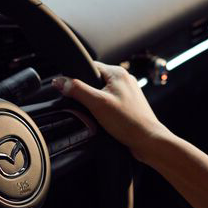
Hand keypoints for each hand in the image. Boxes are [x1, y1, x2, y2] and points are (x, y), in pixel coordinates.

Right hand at [53, 61, 169, 162]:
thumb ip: (77, 90)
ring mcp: (128, 93)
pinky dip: (103, 110)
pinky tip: (104, 120)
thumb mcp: (97, 103)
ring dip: (95, 103)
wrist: (148, 141)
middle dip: (86, 92)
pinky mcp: (129, 105)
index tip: (69, 89)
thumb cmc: (128, 122)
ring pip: (102, 92)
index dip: (77, 77)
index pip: (90, 66)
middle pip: (95, 80)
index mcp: (118, 72)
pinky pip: (109, 103)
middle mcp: (124, 79)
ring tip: (96, 114)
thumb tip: (59, 81)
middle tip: (85, 106)